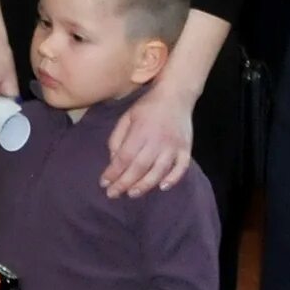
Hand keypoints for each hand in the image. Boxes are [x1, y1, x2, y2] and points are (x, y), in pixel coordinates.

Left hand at [102, 78, 194, 196]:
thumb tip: (113, 161)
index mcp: (140, 132)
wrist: (176, 95)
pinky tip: (162, 187)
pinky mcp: (186, 149)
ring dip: (145, 185)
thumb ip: (117, 138)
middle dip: (124, 183)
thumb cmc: (147, 107)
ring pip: (159, 171)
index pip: (124, 158)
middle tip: (113, 194)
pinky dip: (173, 179)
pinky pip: (181, 168)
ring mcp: (174, 146)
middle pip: (139, 168)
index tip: (104, 183)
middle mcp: (157, 141)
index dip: (113, 172)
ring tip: (132, 194)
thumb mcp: (126, 117)